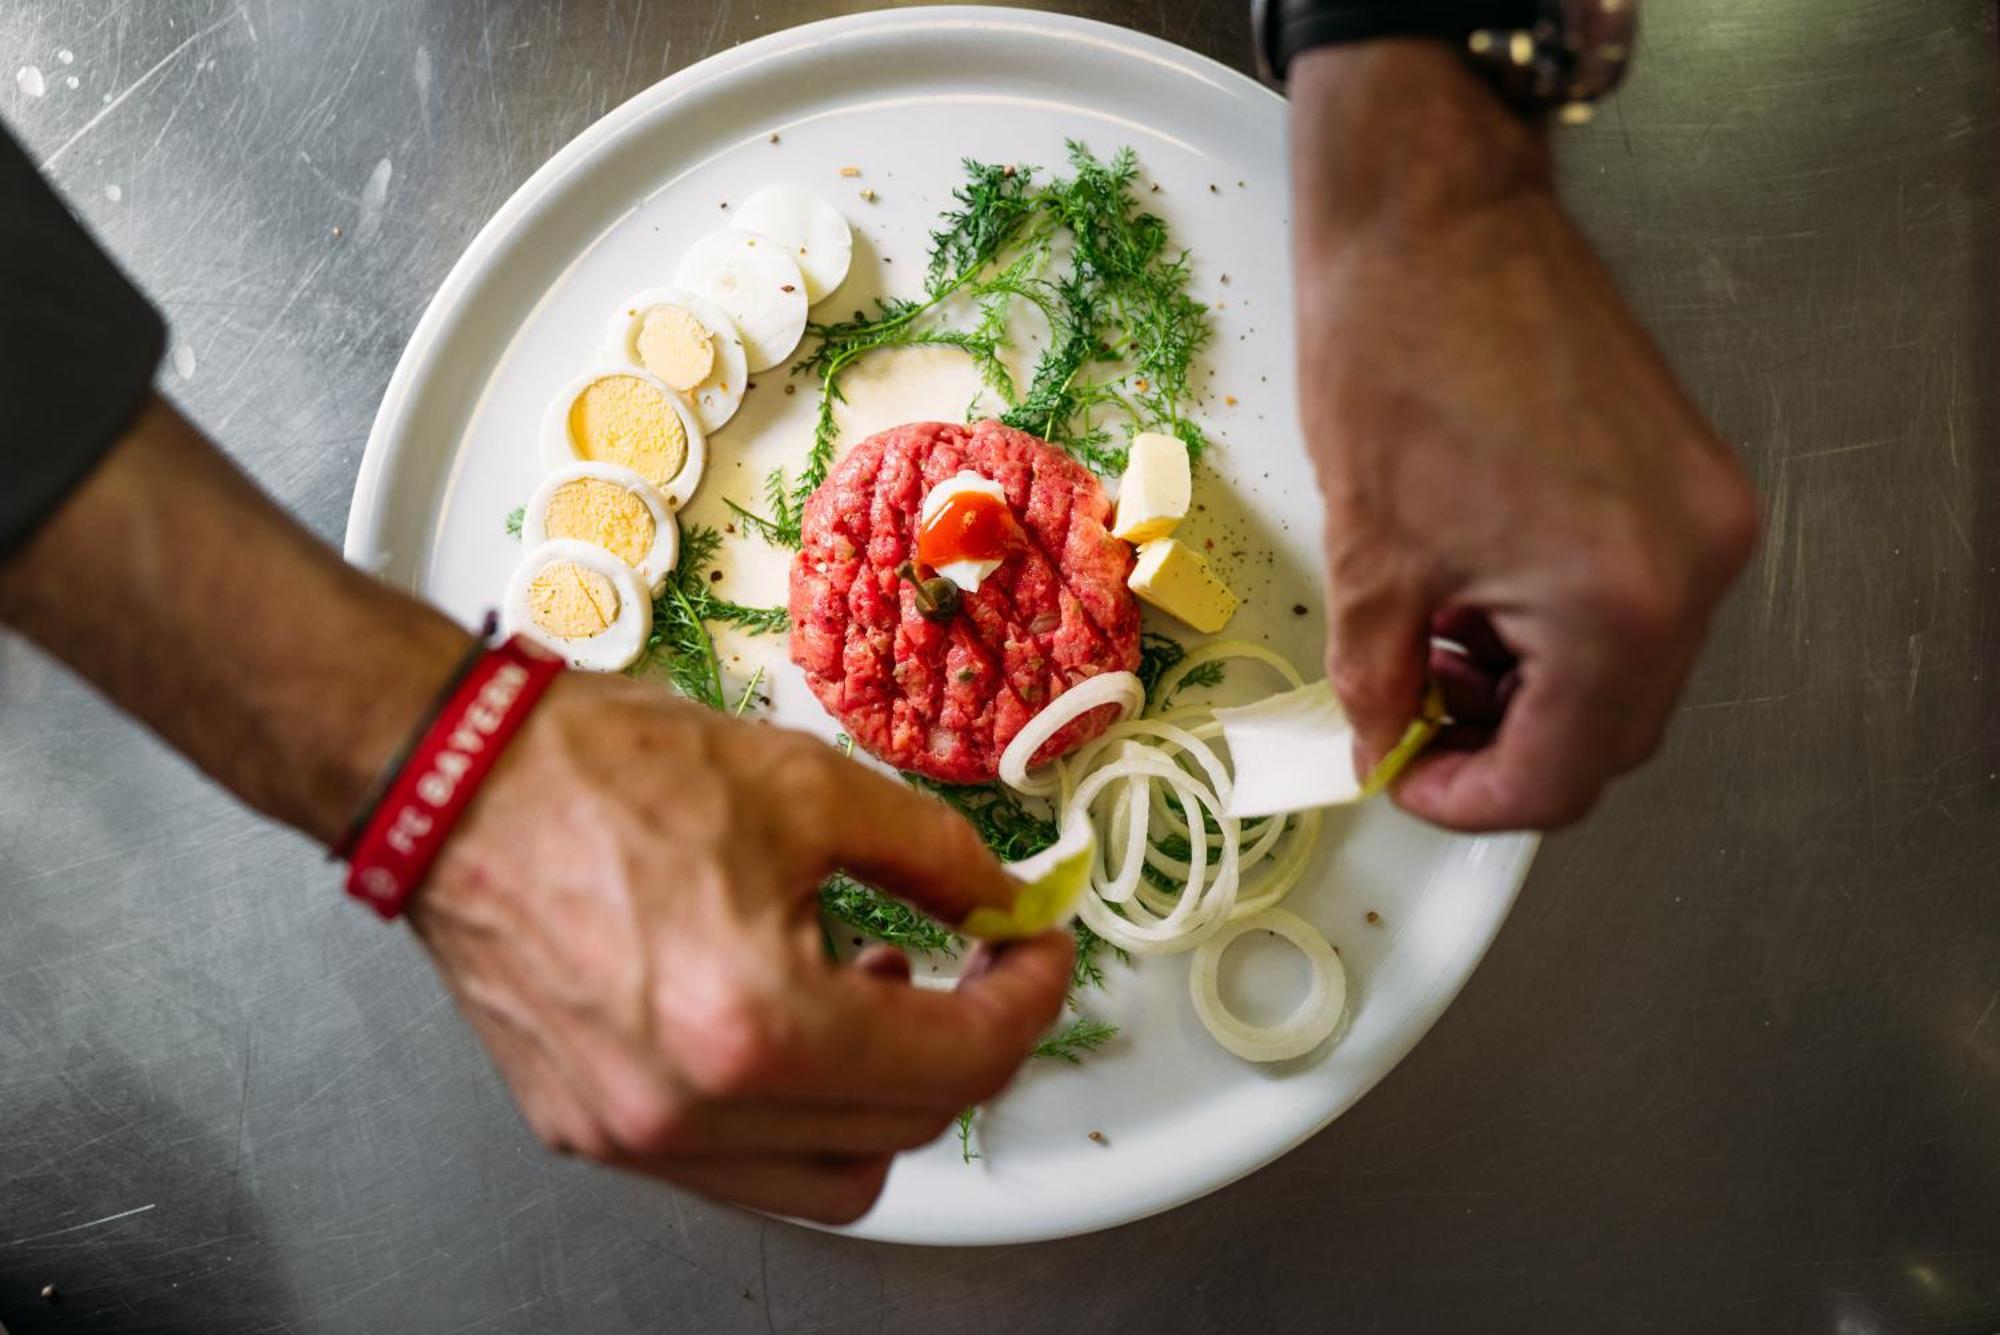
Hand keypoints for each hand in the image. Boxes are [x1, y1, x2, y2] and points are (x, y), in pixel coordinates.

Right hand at [412, 674, 1070, 1223]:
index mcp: (754, 1024)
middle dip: (967, 1043)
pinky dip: (796, 1108)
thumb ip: (932, 854)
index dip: (1028, 1001)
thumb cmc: (597, 773)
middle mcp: (692, 1109)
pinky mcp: (592, 1130)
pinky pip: (741, 1164)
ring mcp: (635, 1135)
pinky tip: (786, 1014)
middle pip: (906, 1131)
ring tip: (869, 988)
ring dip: (882, 1097)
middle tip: (978, 965)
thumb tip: (1000, 897)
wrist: (452, 783)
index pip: (958, 1064)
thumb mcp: (806, 784)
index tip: (1038, 952)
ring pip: (828, 1177)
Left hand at [1289, 43, 1758, 830]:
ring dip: (1535, 688)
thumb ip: (1379, 679)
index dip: (1471, 800)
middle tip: (1414, 724)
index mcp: (1620, 604)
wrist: (1436, 219)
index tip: (1407, 782)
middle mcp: (1694, 568)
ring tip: (1436, 645)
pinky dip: (1566, 625)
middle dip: (1506, 747)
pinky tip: (1484, 593)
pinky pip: (1643, 599)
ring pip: (1631, 672)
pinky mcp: (1694, 475)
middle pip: (1612, 734)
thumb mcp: (1369, 554)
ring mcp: (1707, 516)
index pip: (1561, 773)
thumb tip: (1382, 744)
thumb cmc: (1397, 356)